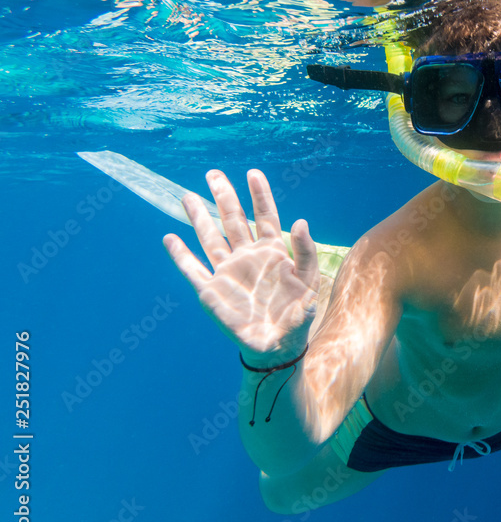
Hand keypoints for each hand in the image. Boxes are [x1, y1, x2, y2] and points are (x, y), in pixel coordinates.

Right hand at [163, 169, 319, 364]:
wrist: (278, 347)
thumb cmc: (297, 315)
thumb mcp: (309, 282)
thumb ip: (305, 252)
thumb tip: (301, 221)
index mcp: (272, 252)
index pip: (265, 216)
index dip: (259, 195)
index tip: (253, 173)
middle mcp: (248, 257)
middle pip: (233, 220)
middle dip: (224, 196)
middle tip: (213, 174)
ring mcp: (228, 272)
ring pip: (210, 238)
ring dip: (199, 217)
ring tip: (187, 196)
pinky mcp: (211, 292)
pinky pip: (192, 269)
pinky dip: (180, 254)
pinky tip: (170, 238)